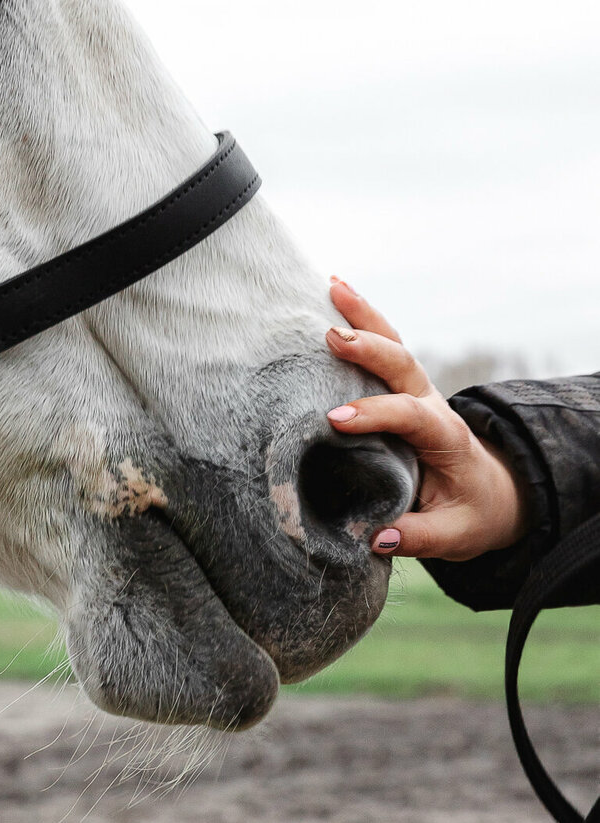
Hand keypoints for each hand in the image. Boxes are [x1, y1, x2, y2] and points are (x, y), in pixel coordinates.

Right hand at [324, 279, 527, 560]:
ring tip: (333, 285)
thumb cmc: (470, 512)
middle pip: (404, 365)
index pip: (410, 415)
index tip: (334, 420)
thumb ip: (418, 537)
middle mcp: (431, 405)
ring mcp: (415, 391)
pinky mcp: (400, 388)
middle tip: (331, 336)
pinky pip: (382, 347)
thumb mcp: (455, 537)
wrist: (491, 491)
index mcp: (446, 437)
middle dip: (370, 347)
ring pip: (394, 344)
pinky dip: (361, 318)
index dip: (374, 414)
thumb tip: (375, 536)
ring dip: (365, 314)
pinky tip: (334, 292)